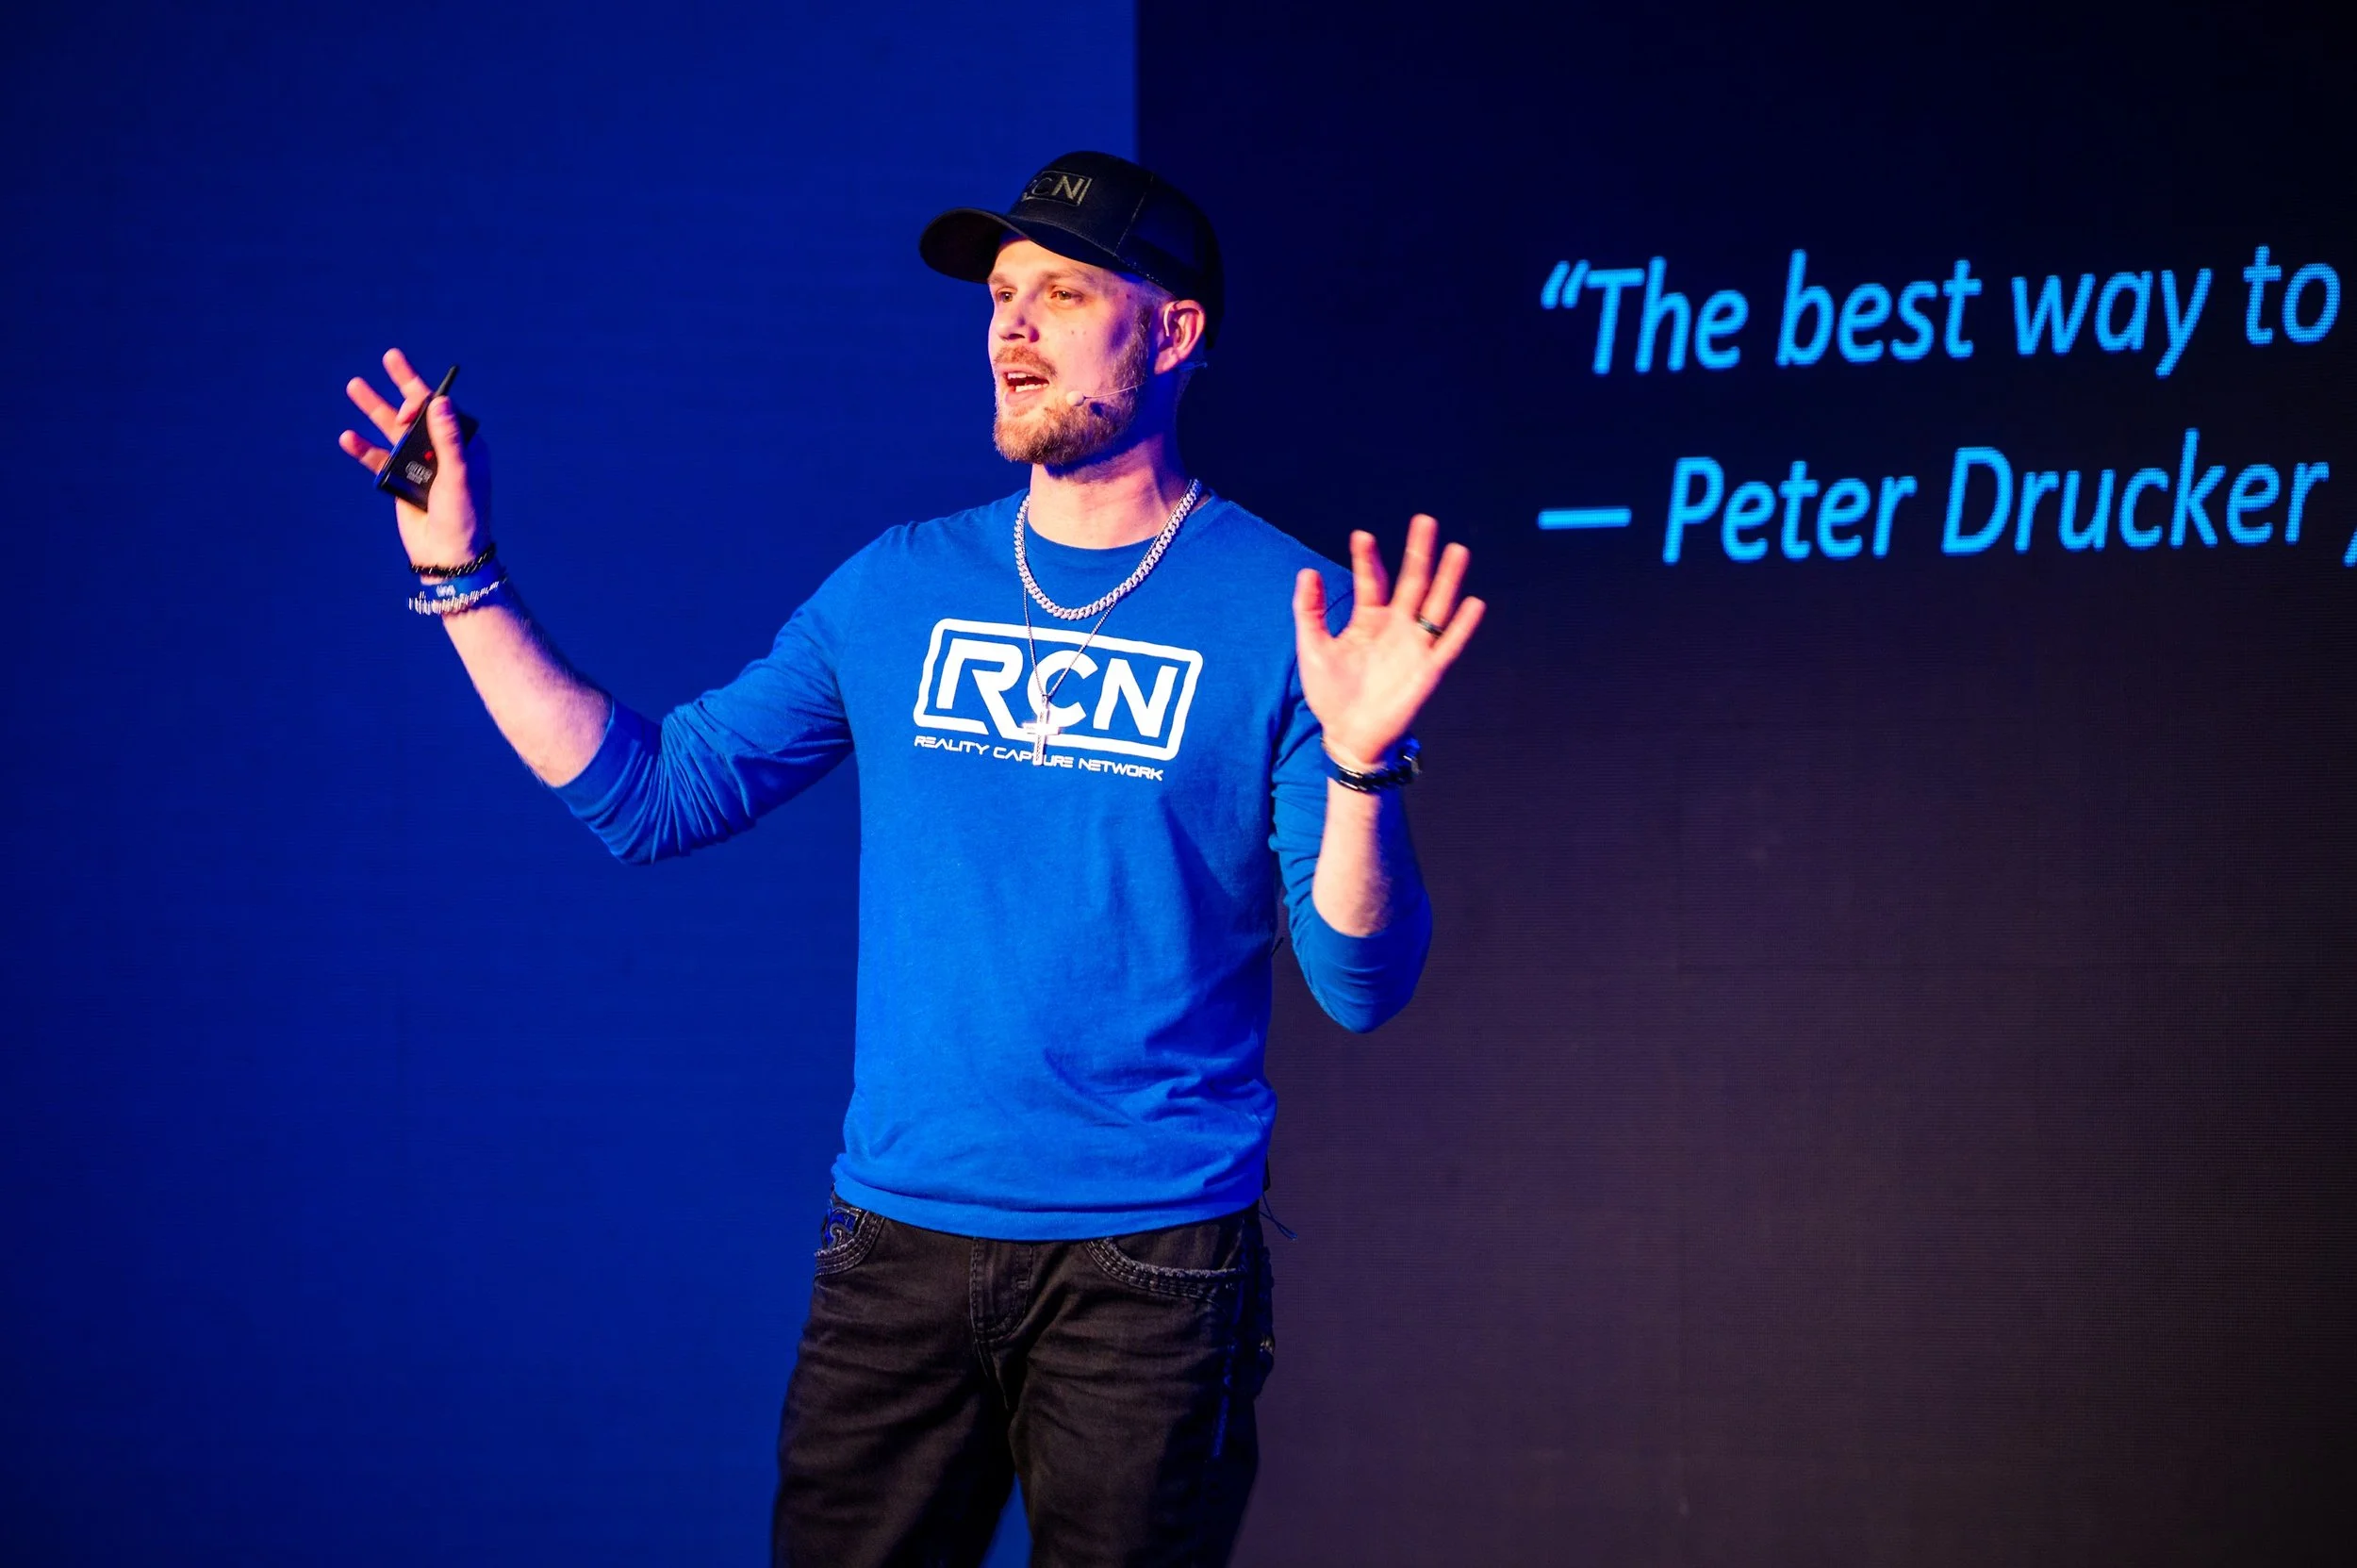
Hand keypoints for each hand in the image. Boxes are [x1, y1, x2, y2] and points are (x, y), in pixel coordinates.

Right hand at [337, 347, 489, 568]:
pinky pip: (378, 459)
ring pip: (392, 431)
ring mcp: (419, 465)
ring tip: (354, 384)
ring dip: (374, 409)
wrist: (447, 556)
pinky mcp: (400, 482)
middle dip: (403, 384)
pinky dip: (363, 449)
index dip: (423, 401)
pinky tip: (347, 437)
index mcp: (464, 446)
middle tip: (390, 355)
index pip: (442, 410)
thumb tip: (439, 401)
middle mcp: (441, 451)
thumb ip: (448, 439)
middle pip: (417, 411)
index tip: (406, 411)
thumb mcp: (457, 475)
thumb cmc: (462, 516)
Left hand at [1292, 514, 1484, 768]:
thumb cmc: (1331, 693)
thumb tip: (1307, 571)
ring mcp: (1414, 647)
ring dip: (1447, 579)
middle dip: (1418, 553)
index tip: (1361, 535)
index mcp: (1368, 619)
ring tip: (1458, 549)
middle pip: (1411, 582)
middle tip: (1425, 520)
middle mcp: (1395, 627)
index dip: (1367, 559)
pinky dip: (1461, 626)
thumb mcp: (1313, 648)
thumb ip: (1310, 611)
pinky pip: (1448, 645)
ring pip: (1435, 605)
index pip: (1371, 580)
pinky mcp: (1427, 671)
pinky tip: (1473, 603)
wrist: (1347, 735)